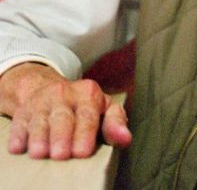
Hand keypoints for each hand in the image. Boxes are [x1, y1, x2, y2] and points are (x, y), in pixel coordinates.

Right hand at [0, 63, 131, 159]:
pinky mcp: (24, 111)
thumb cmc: (84, 107)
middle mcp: (64, 93)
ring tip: (40, 153)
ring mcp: (42, 101)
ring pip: (40, 120)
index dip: (85, 133)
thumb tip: (126, 138)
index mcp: (88, 93)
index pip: (87, 114)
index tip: (83, 152)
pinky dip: (19, 134)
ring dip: (40, 137)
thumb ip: (115, 122)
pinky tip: (19, 146)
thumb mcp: (103, 109)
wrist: (53, 92)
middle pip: (63, 117)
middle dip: (62, 136)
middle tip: (61, 155)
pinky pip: (19, 122)